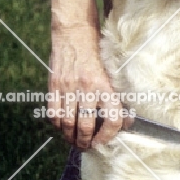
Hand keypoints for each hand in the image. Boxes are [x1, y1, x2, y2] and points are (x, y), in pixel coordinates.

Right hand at [49, 0, 123, 149]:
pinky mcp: (54, 85)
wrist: (74, 32)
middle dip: (85, 142)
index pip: (112, 119)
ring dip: (70, 137)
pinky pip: (53, 112)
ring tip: (73, 141)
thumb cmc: (96, 52)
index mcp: (105, 85)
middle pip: (85, 126)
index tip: (103, 142)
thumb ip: (116, 96)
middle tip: (86, 146)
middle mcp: (86, 88)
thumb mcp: (110, 72)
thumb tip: (126, 120)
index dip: (108, 136)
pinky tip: (61, 127)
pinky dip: (57, 124)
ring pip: (67, 123)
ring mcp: (68, 87)